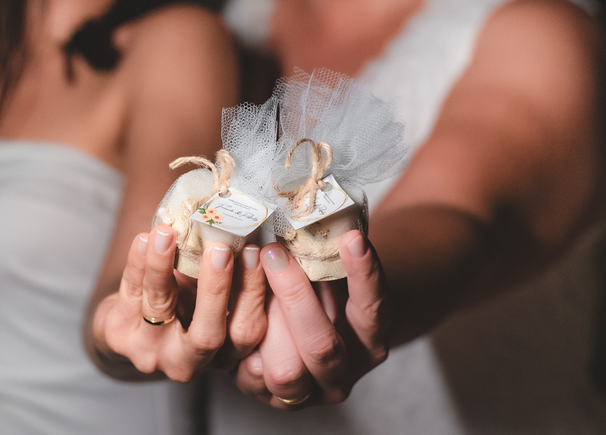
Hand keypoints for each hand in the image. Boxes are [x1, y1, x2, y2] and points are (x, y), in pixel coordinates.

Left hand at [93, 225, 265, 381]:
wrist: (132, 323)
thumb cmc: (185, 301)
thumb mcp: (211, 294)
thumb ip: (231, 274)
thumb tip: (249, 228)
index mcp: (224, 353)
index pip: (247, 330)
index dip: (254, 292)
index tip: (257, 252)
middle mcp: (191, 361)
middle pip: (208, 335)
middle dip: (215, 290)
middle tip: (220, 251)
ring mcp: (152, 351)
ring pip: (160, 309)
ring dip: (163, 267)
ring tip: (166, 233)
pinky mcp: (119, 335)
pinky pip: (130, 294)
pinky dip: (136, 264)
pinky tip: (143, 240)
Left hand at [233, 230, 388, 409]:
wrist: (308, 332)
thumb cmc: (322, 291)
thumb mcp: (333, 272)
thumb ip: (329, 253)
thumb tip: (317, 207)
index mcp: (370, 340)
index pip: (373, 310)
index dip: (364, 275)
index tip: (352, 238)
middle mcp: (344, 373)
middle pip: (322, 344)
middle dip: (294, 296)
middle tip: (271, 252)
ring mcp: (308, 392)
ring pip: (285, 370)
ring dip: (263, 325)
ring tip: (247, 282)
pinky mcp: (271, 398)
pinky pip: (251, 378)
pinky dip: (241, 348)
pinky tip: (233, 315)